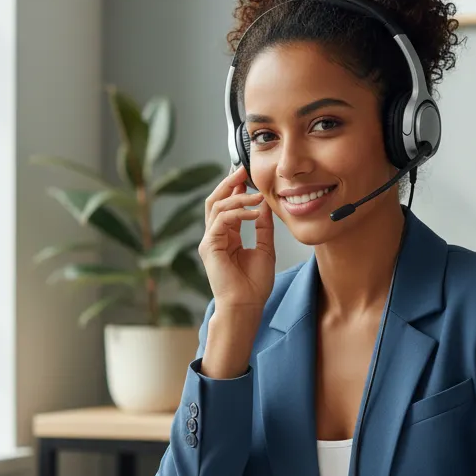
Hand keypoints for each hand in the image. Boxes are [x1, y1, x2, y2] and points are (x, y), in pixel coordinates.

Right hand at [198, 165, 275, 313]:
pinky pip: (221, 221)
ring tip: (256, 194)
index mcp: (227, 237)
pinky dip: (237, 213)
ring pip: (216, 207)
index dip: (235, 188)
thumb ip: (263, 227)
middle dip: (229, 183)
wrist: (246, 306)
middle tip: (243, 170)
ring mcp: (210, 241)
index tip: (247, 174)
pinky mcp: (210, 246)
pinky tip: (253, 212)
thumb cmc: (254, 285)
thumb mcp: (265, 249)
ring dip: (237, 197)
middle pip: (215, 200)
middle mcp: (215, 236)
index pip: (227, 205)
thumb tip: (265, 205)